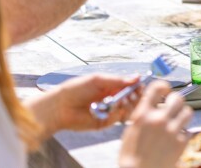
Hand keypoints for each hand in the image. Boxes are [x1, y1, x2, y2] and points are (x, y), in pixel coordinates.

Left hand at [26, 73, 141, 136]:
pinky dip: (117, 113)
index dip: (137, 87)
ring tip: (121, 100)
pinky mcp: (105, 122)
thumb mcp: (98, 80)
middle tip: (133, 95)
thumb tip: (138, 77)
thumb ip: (118, 80)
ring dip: (128, 104)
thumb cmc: (76, 89)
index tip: (140, 87)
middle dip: (135, 97)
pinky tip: (111, 108)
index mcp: (111, 87)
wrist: (60, 107)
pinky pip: (118, 118)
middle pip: (133, 99)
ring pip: (128, 110)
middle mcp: (113, 99)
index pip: (131, 87)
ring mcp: (110, 112)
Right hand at [119, 81, 192, 167]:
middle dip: (176, 101)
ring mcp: (171, 130)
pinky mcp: (181, 143)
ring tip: (178, 122)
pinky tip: (176, 139)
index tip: (166, 90)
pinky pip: (188, 131)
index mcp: (143, 114)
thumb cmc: (131, 154)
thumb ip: (144, 114)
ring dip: (183, 115)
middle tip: (173, 108)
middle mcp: (159, 119)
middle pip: (178, 98)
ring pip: (188, 111)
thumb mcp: (131, 129)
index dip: (164, 86)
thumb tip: (153, 104)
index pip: (157, 88)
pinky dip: (184, 133)